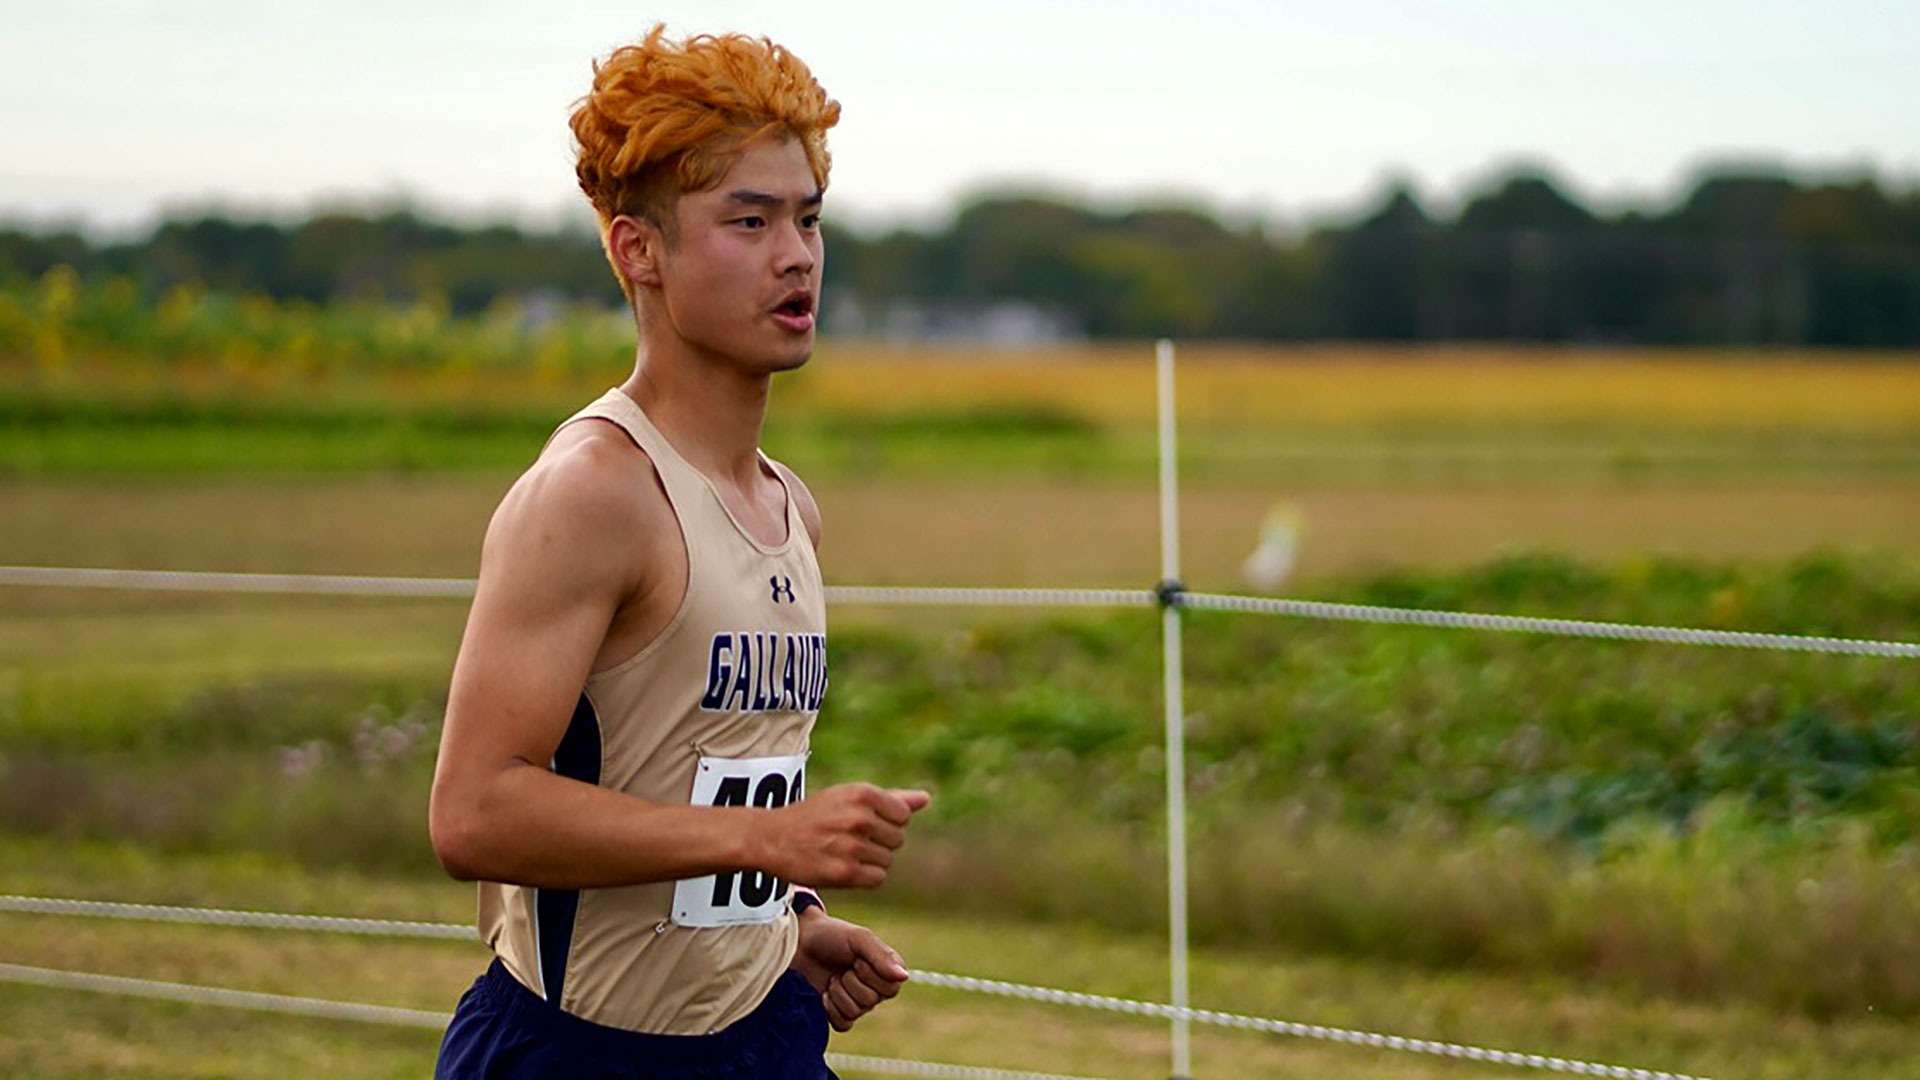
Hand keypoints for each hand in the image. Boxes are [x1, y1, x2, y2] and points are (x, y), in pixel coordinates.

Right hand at [758, 783, 929, 888]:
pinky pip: (877, 878)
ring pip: (887, 860)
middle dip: (879, 842)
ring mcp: (852, 846)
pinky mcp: (844, 873)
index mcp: (863, 794)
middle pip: (897, 840)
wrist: (772, 838)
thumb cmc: (815, 815)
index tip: (863, 823)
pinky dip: (865, 877)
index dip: (887, 822)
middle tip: (849, 838)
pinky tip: (844, 867)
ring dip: (871, 860)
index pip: (903, 816)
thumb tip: (925, 799)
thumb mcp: (849, 797)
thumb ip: (891, 798)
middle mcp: (859, 818)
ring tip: (844, 852)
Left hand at [790, 910, 910, 1030]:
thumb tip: (903, 977)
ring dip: (838, 992)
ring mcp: (856, 1003)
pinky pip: (843, 1024)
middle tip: (841, 967)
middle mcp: (875, 989)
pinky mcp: (837, 1014)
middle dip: (850, 982)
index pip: (892, 988)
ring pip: (855, 1012)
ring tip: (831, 977)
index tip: (856, 959)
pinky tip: (824, 994)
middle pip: (871, 1001)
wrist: (800, 943)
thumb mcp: (859, 938)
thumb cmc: (832, 935)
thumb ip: (881, 957)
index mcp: (886, 970)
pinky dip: (830, 1008)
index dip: (870, 975)